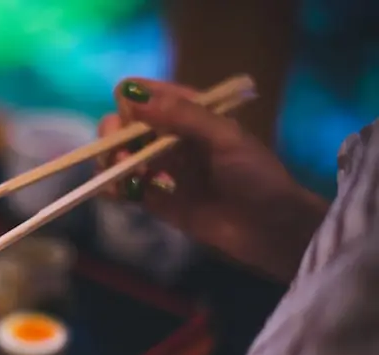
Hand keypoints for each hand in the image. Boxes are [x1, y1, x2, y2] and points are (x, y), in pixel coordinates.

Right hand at [99, 78, 327, 280]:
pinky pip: (128, 190)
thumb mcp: (226, 138)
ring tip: (118, 171)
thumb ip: (182, 116)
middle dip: (116, 132)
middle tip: (116, 146)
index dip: (134, 99)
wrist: (272, 229)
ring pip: (124, 158)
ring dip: (113, 160)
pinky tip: (111, 190)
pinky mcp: (159, 203)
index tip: (125, 110)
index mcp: (193, 117)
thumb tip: (132, 97)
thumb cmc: (256, 176)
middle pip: (130, 127)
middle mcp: (174, 141)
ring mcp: (165, 172)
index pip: (153, 97)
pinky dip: (114, 188)